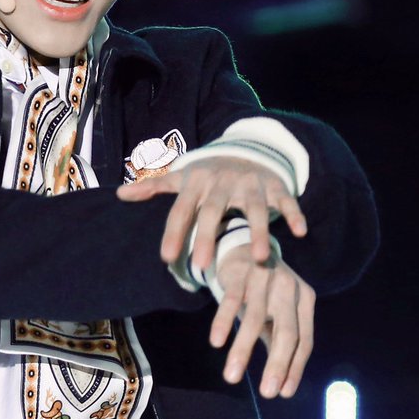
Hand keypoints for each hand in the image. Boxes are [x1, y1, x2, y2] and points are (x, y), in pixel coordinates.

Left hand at [117, 155, 306, 273]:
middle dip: (208, 237)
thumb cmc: (207, 176)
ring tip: (260, 259)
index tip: (166, 259)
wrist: (245, 150)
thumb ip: (153, 188)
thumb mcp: (181, 178)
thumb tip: (119, 195)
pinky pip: (286, 200)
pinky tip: (299, 233)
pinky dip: (294, 214)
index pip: (181, 210)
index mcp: (196, 183)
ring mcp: (251, 183)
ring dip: (259, 232)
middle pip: (214, 211)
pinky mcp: (275, 185)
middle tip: (202, 267)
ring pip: (254, 208)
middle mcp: (222, 182)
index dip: (174, 233)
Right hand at [212, 244, 314, 397]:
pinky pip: (231, 301)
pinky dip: (223, 322)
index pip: (304, 340)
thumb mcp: (278, 311)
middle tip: (267, 393)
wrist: (245, 245)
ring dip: (243, 350)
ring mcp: (265, 279)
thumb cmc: (264, 289)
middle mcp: (289, 288)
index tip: (283, 393)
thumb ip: (279, 340)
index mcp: (304, 299)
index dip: (294, 367)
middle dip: (277, 364)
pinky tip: (216, 342)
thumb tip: (282, 384)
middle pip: (287, 332)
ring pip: (255, 320)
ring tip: (232, 377)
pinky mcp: (240, 273)